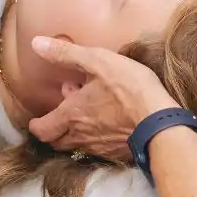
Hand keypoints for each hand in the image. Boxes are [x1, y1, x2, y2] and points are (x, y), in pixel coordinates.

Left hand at [28, 37, 179, 160]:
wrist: (160, 121)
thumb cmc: (129, 89)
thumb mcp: (98, 61)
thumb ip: (66, 54)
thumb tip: (36, 44)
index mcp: (71, 115)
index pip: (42, 130)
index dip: (36, 126)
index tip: (37, 121)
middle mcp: (81, 136)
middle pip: (56, 142)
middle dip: (53, 131)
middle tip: (62, 115)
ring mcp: (99, 147)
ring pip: (77, 147)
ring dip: (75, 133)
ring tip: (87, 115)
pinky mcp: (117, 153)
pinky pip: (98, 150)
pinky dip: (96, 138)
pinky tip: (108, 124)